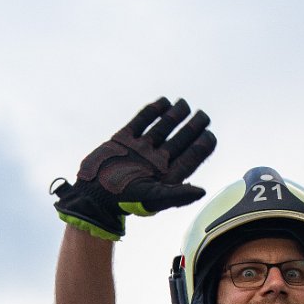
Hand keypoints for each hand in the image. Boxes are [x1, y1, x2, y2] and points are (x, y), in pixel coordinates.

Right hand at [52, 97, 215, 240]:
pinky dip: (152, 111)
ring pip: (162, 129)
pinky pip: (141, 122)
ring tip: (185, 104)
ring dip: (174, 116)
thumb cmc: (124, 202)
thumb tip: (203, 191)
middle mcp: (156, 162)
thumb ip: (178, 194)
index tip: (210, 134)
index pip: (189, 158)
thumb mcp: (153, 199)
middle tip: (204, 116)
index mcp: (166, 176)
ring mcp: (140, 149)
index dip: (202, 146)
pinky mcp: (124, 140)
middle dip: (193, 128)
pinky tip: (164, 102)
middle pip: (179, 141)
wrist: (94, 195)